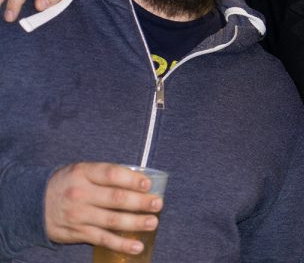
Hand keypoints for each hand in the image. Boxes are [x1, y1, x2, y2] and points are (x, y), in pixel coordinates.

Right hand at [45, 162, 162, 254]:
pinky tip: (137, 246)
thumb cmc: (68, 184)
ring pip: (112, 221)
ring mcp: (79, 215)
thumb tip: (140, 180)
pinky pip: (103, 239)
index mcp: (84, 173)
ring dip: (135, 223)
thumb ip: (106, 174)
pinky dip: (121, 244)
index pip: (111, 174)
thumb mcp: (82, 171)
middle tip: (158, 204)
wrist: (32, 203)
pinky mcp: (77, 233)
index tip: (148, 184)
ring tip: (152, 222)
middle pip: (115, 198)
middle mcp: (81, 194)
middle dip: (140, 202)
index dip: (131, 179)